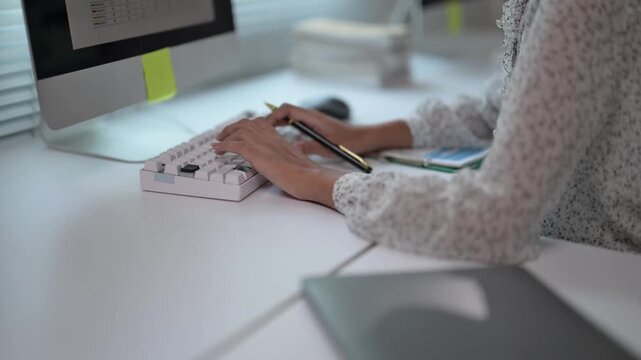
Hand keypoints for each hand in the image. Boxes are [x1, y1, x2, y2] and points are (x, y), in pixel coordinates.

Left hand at [214, 117, 345, 206]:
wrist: (311, 178)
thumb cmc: (307, 175)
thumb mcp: (295, 161)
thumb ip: (284, 158)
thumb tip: (279, 163)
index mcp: (279, 138)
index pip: (259, 124)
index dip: (246, 126)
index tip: (238, 132)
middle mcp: (271, 137)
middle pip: (247, 123)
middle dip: (232, 128)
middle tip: (222, 136)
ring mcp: (264, 144)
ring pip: (239, 131)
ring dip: (225, 136)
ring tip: (218, 144)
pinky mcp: (258, 154)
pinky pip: (235, 144)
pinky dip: (224, 145)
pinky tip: (219, 150)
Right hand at [265, 103, 375, 156]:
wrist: (365, 137)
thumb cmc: (350, 141)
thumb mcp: (329, 146)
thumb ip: (311, 146)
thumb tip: (293, 147)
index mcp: (313, 117)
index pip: (287, 110)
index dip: (272, 116)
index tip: (263, 127)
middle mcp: (311, 115)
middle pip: (284, 111)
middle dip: (270, 119)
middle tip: (257, 130)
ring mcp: (312, 120)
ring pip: (288, 117)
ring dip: (276, 122)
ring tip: (263, 133)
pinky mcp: (314, 126)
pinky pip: (295, 123)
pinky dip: (284, 127)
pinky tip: (280, 137)